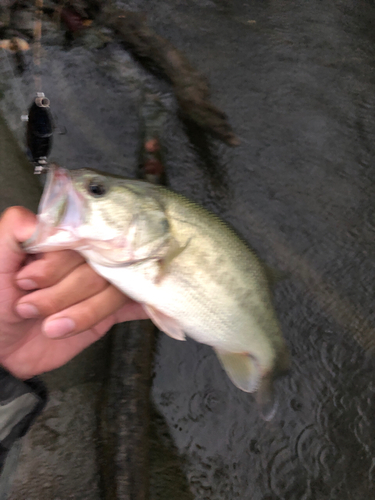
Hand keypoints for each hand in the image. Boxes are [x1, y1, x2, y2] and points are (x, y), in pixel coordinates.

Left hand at [0, 207, 147, 379]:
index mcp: (59, 243)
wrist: (0, 353)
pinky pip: (133, 306)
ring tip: (49, 327)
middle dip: (62, 294)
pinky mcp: (107, 313)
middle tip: (28, 307)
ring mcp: (97, 286)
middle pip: (98, 266)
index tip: (25, 281)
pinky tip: (147, 307)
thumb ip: (15, 229)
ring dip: (81, 313)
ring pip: (114, 290)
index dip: (56, 265)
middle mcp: (82, 260)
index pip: (78, 240)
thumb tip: (46, 218)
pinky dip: (141, 306)